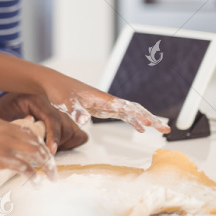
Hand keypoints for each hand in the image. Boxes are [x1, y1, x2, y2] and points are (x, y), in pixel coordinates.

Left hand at [0, 93, 88, 152]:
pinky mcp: (69, 121)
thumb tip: (28, 139)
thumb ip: (17, 125)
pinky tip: (57, 146)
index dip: (53, 135)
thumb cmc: (9, 108)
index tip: (51, 151)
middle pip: (66, 127)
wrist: (13, 100)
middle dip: (57, 144)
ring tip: (47, 149)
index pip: (53, 117)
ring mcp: (65, 113)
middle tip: (43, 153)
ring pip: (74, 132)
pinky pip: (79, 135)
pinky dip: (71, 144)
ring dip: (63, 145)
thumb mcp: (6, 114)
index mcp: (39, 100)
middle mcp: (56, 104)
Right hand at [0, 118, 55, 179]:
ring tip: (52, 178)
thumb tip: (5, 148)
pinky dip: (34, 176)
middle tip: (53, 171)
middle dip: (48, 157)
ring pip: (36, 153)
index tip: (45, 157)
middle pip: (37, 142)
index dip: (40, 145)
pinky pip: (25, 167)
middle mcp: (6, 130)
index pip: (29, 132)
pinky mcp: (0, 158)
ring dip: (47, 167)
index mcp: (1, 123)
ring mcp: (4, 143)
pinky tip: (36, 184)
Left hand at [44, 77, 170, 133]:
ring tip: (161, 130)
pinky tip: (139, 129)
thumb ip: (76, 111)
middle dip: (150, 118)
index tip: (148, 125)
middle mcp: (107, 100)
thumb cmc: (58, 91)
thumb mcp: (66, 102)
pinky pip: (122, 114)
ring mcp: (105, 104)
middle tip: (165, 130)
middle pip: (135, 108)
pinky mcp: (101, 108)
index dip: (137, 116)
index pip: (126, 107)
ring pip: (131, 111)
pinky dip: (133, 121)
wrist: (51, 84)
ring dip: (146, 120)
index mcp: (102, 99)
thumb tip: (85, 121)